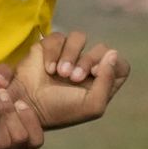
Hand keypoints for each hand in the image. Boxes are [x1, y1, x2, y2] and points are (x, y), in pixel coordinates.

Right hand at [7, 31, 128, 131]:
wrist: (26, 107)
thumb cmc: (60, 110)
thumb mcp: (92, 105)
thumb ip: (107, 81)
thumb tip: (113, 53)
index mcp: (101, 83)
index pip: (120, 65)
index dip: (112, 65)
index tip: (95, 74)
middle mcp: (87, 66)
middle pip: (101, 48)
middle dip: (88, 61)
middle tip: (72, 78)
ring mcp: (68, 55)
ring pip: (79, 37)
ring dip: (70, 54)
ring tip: (60, 73)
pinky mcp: (49, 47)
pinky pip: (57, 37)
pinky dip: (53, 52)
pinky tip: (48, 69)